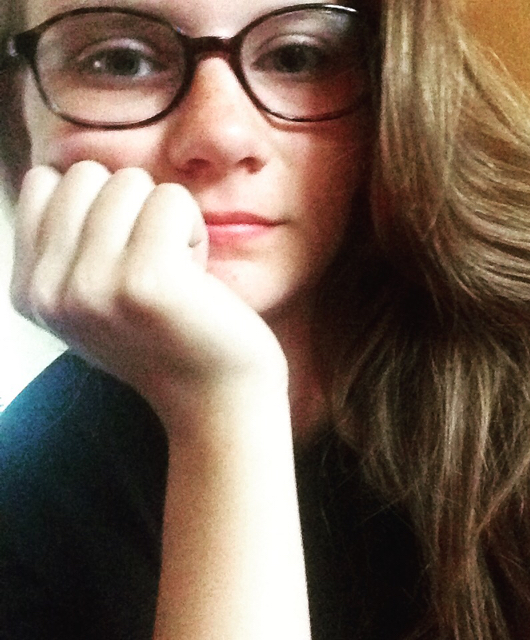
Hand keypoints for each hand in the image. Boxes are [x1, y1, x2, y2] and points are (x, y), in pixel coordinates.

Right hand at [11, 161, 287, 426]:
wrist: (218, 398)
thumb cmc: (171, 336)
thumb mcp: (97, 295)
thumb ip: (68, 241)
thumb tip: (60, 168)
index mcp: (30, 292)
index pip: (43, 183)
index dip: (99, 206)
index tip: (124, 260)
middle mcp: (48, 292)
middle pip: (86, 174)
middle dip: (133, 209)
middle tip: (156, 267)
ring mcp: (92, 287)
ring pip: (130, 181)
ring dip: (166, 220)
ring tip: (178, 275)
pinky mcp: (145, 281)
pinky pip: (171, 199)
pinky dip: (194, 229)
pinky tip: (198, 277)